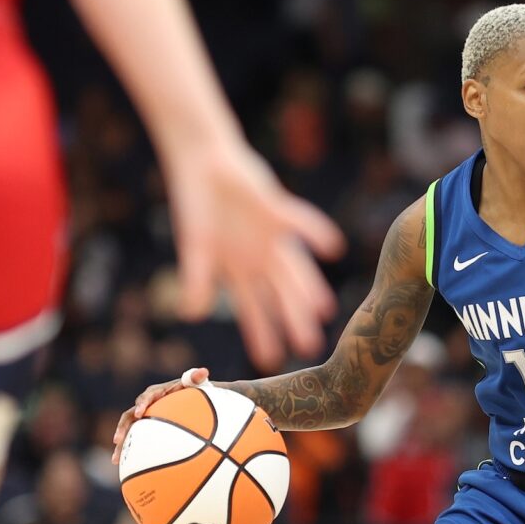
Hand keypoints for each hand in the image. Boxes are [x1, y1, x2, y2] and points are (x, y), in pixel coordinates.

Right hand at [112, 367, 209, 456]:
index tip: (140, 414)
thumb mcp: (198, 384)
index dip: (142, 405)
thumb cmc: (196, 391)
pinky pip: (135, 439)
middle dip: (122, 428)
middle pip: (129, 416)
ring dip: (121, 444)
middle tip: (117, 440)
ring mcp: (144, 418)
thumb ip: (197, 378)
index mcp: (156, 393)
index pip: (146, 398)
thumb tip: (204, 372)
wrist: (192, 399)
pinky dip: (129, 451)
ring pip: (128, 430)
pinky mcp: (145, 428)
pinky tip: (126, 467)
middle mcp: (145, 405)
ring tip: (116, 460)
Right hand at [163, 140, 344, 368]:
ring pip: (294, 268)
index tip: (271, 361)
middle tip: (309, 347)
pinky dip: (314, 232)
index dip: (261, 334)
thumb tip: (191, 315)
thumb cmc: (195, 206)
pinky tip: (332, 248)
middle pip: (280, 295)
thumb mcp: (196, 247)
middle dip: (293, 320)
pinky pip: (299, 222)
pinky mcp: (277, 209)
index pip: (253, 310)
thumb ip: (196, 280)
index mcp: (239, 271)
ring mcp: (271, 237)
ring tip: (324, 310)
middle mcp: (260, 259)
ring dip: (308, 288)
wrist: (203, 162)